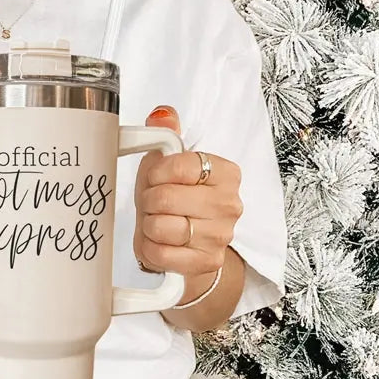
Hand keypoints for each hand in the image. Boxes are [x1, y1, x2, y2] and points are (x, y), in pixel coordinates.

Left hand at [133, 105, 242, 278]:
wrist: (186, 243)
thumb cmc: (176, 198)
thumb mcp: (168, 163)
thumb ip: (166, 134)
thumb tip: (162, 115)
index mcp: (226, 173)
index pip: (181, 165)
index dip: (156, 172)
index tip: (156, 178)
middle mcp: (229, 204)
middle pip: (166, 198)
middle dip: (149, 201)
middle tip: (154, 204)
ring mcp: (220, 236)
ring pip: (161, 226)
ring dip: (148, 224)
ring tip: (156, 222)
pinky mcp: (206, 262)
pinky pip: (161, 254)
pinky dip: (150, 248)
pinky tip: (157, 242)